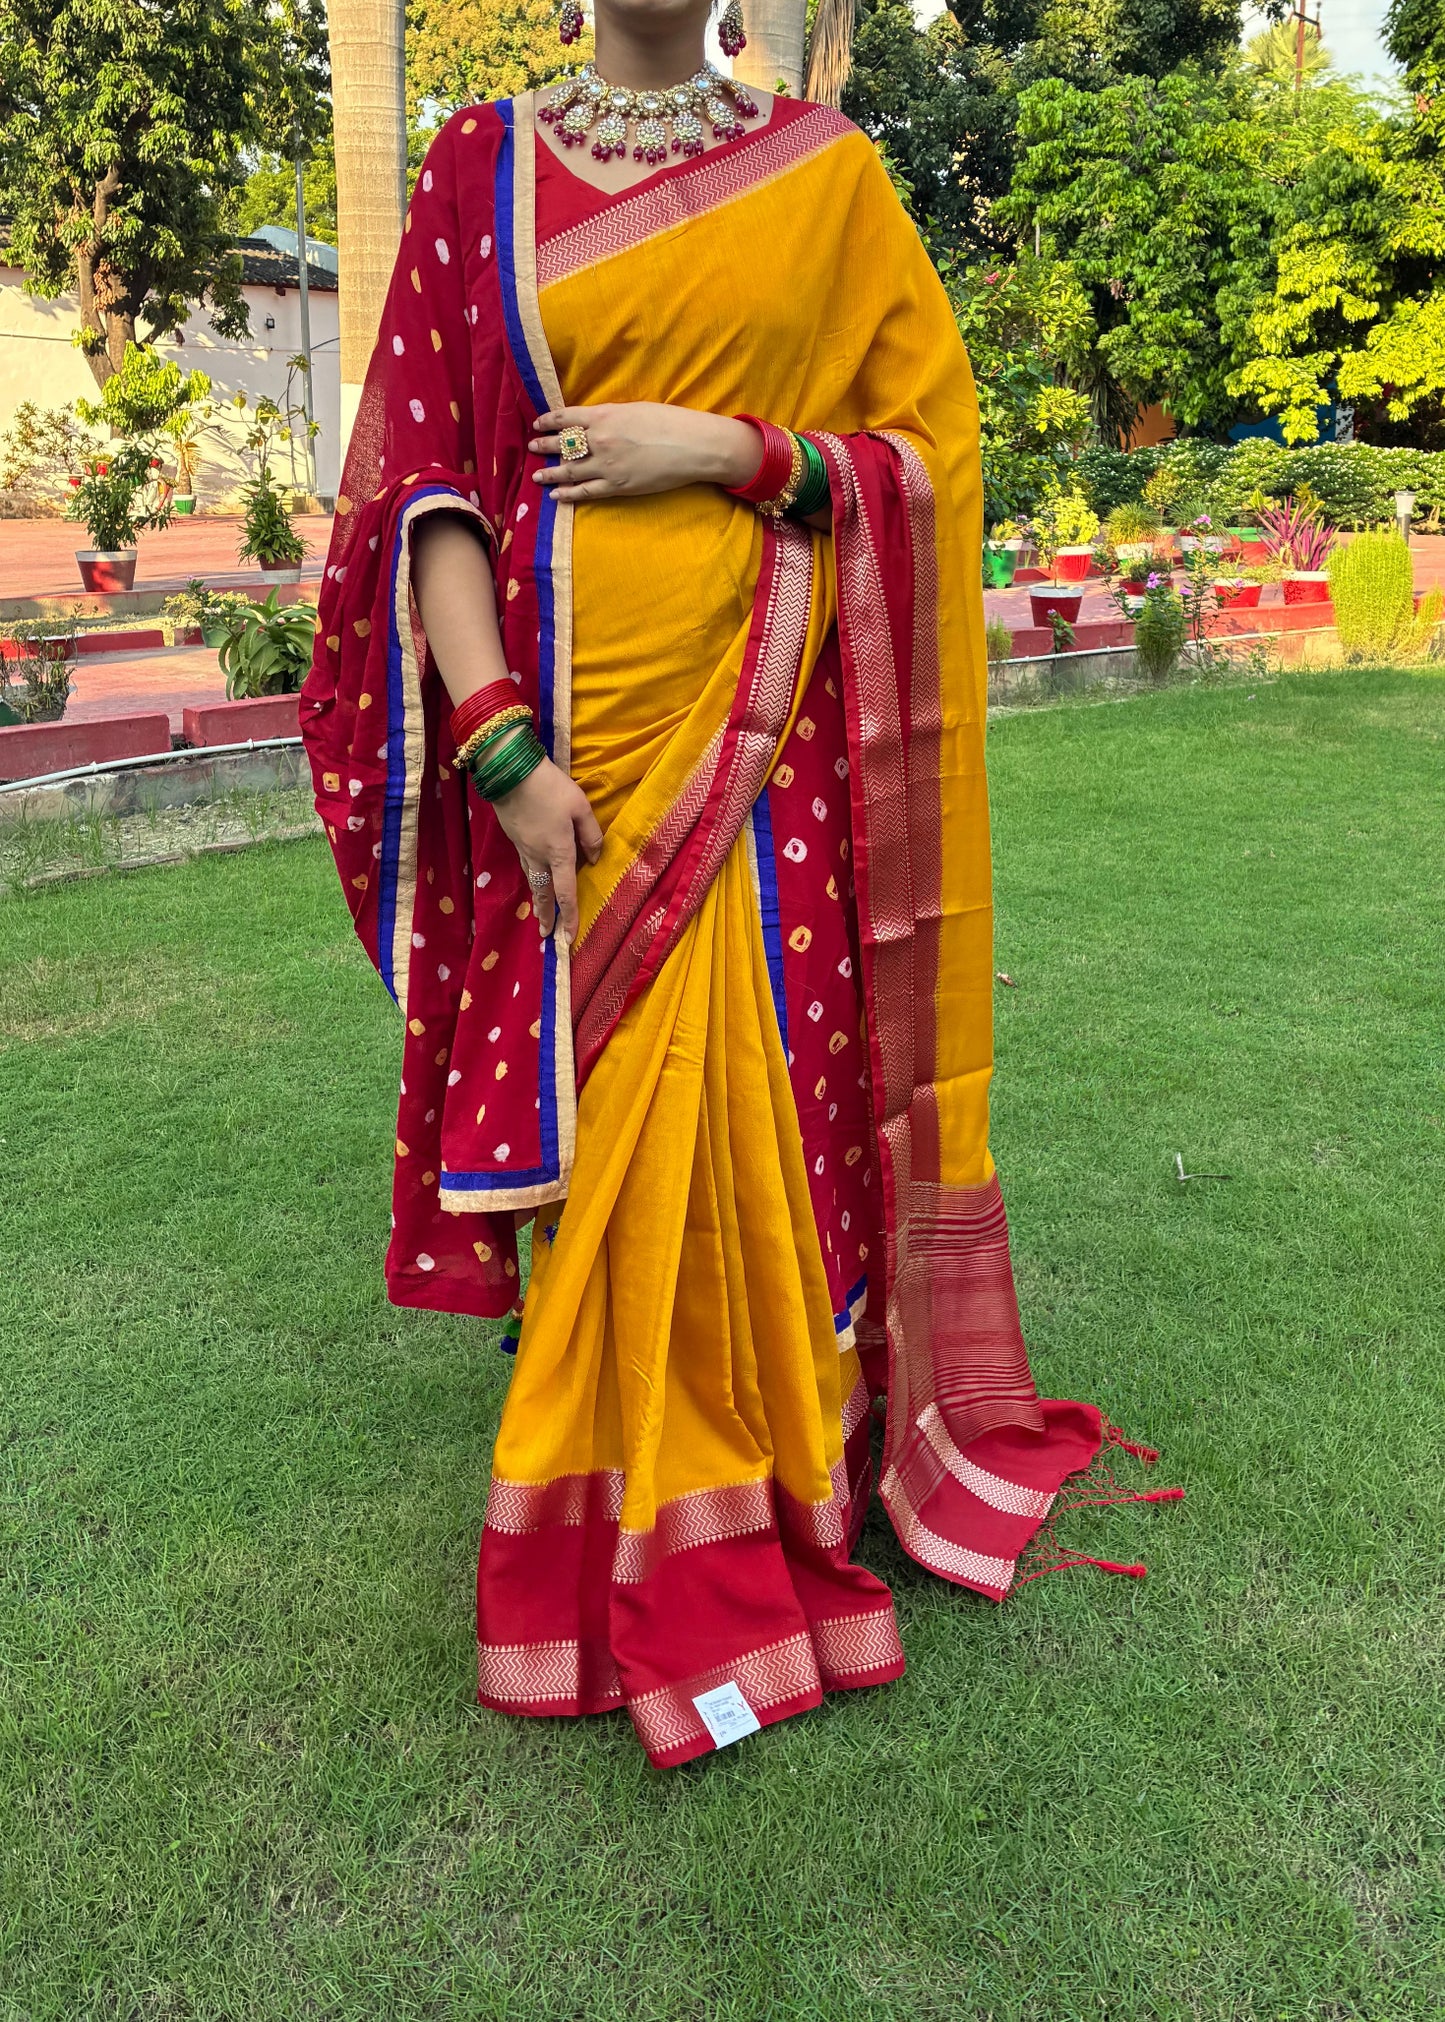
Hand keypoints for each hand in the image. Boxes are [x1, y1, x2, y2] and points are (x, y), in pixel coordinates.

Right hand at [491, 755, 602, 939]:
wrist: (509, 772)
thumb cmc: (549, 787)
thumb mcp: (580, 806)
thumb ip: (591, 835)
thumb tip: (594, 859)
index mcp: (559, 852)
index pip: (566, 892)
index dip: (569, 916)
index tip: (568, 937)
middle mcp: (539, 857)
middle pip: (544, 893)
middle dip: (547, 916)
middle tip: (547, 935)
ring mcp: (523, 849)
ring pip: (533, 881)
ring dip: (538, 901)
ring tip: (540, 915)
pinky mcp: (514, 839)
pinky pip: (526, 866)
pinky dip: (532, 879)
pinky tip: (534, 879)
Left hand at [530, 404, 761, 504]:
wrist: (691, 446)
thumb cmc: (669, 422)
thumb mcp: (635, 409)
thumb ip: (611, 416)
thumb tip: (594, 423)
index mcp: (604, 416)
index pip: (566, 417)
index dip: (549, 421)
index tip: (538, 424)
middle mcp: (600, 440)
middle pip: (563, 444)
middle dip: (544, 446)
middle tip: (531, 448)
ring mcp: (607, 465)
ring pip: (569, 470)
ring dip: (550, 473)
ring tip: (537, 476)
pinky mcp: (617, 486)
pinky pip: (586, 491)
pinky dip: (569, 494)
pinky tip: (557, 495)